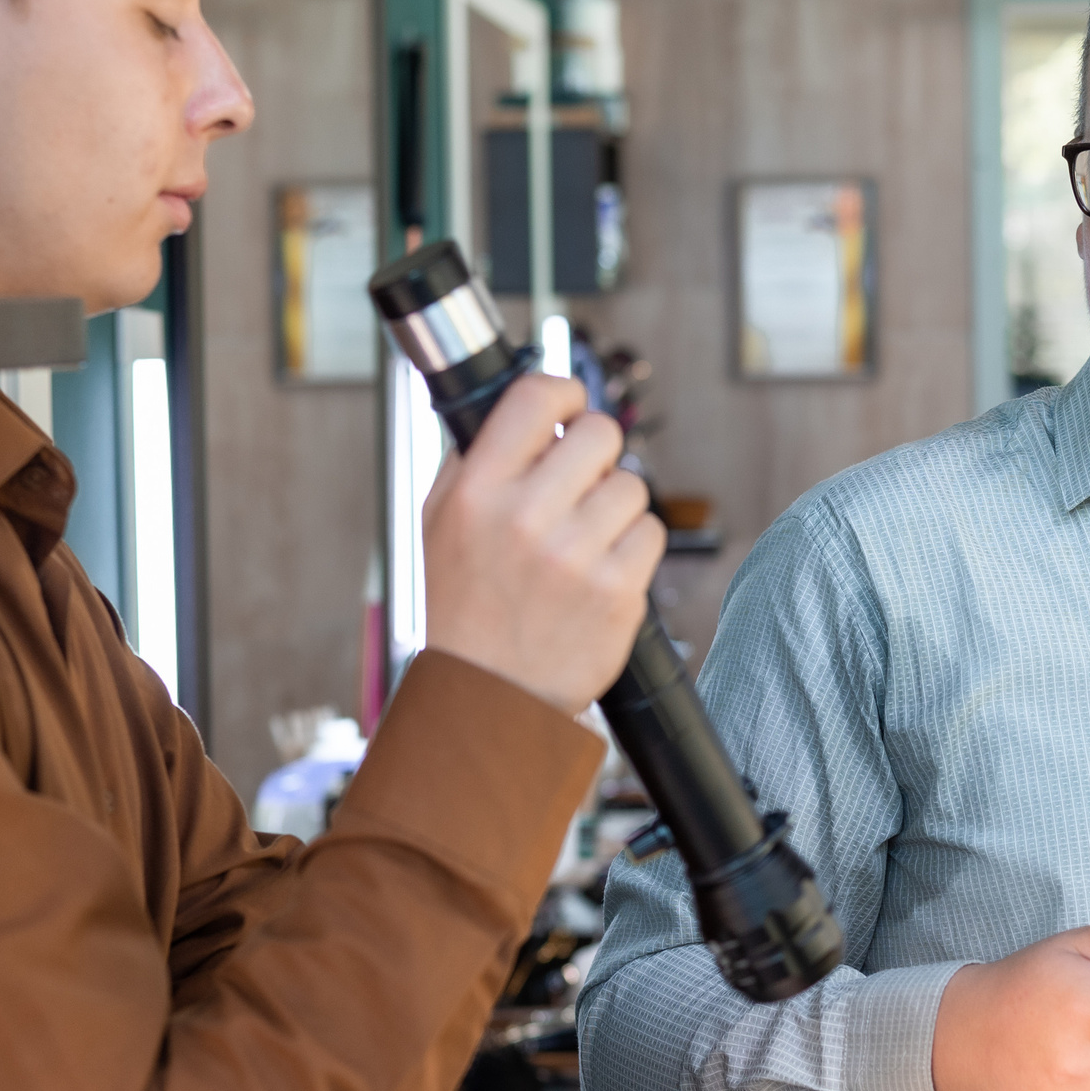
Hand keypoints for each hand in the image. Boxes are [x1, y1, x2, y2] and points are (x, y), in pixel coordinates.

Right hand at [422, 373, 664, 715]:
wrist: (489, 697)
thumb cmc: (464, 609)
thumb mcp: (438, 525)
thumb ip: (472, 461)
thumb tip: (516, 408)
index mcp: (477, 492)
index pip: (535, 398)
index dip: (563, 392)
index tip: (568, 407)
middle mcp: (525, 518)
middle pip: (600, 433)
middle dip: (596, 453)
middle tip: (582, 482)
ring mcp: (575, 556)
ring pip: (632, 485)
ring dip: (616, 506)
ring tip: (585, 538)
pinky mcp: (617, 591)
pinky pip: (651, 533)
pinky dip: (634, 547)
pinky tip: (602, 568)